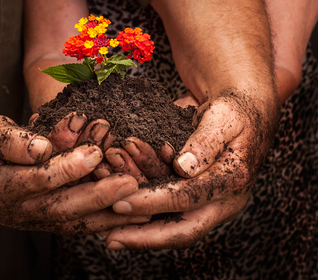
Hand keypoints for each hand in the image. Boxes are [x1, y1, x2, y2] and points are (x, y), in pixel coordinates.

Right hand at [0, 115, 145, 234]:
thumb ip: (10, 141)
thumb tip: (40, 148)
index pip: (38, 180)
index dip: (67, 168)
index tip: (95, 152)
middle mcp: (16, 211)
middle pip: (61, 208)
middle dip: (98, 197)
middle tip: (131, 185)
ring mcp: (31, 220)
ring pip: (73, 222)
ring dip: (108, 216)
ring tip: (142, 207)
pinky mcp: (44, 220)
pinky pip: (75, 224)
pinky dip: (102, 220)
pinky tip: (128, 215)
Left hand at [101, 92, 275, 249]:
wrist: (241, 111)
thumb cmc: (232, 110)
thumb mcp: (223, 117)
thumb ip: (206, 142)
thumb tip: (184, 168)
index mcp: (232, 181)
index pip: (188, 198)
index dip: (153, 202)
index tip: (121, 203)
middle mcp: (220, 199)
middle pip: (182, 229)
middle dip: (144, 236)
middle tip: (111, 239)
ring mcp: (206, 201)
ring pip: (170, 222)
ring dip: (138, 225)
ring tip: (108, 228)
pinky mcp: (192, 196)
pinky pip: (165, 209)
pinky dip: (141, 209)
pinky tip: (117, 209)